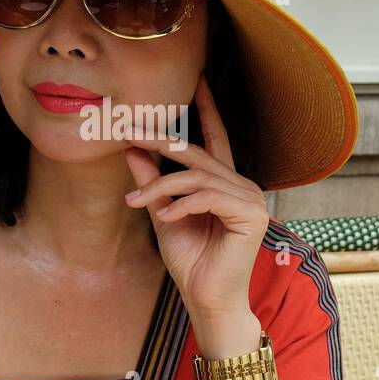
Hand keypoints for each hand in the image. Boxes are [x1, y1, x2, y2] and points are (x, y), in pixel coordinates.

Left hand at [122, 71, 269, 321]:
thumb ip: (151, 182)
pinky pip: (208, 196)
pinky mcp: (250, 215)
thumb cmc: (191, 262)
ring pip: (198, 175)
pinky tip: (165, 218)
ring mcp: (250, 198)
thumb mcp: (163, 215)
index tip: (198, 79)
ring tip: (136, 203)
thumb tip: (131, 148)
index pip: (214, 138)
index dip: (207, 108)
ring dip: (161, 185)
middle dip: (161, 140)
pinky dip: (181, 205)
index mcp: (223, 183)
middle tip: (128, 131)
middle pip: (198, 152)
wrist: (207, 300)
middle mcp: (240, 185)